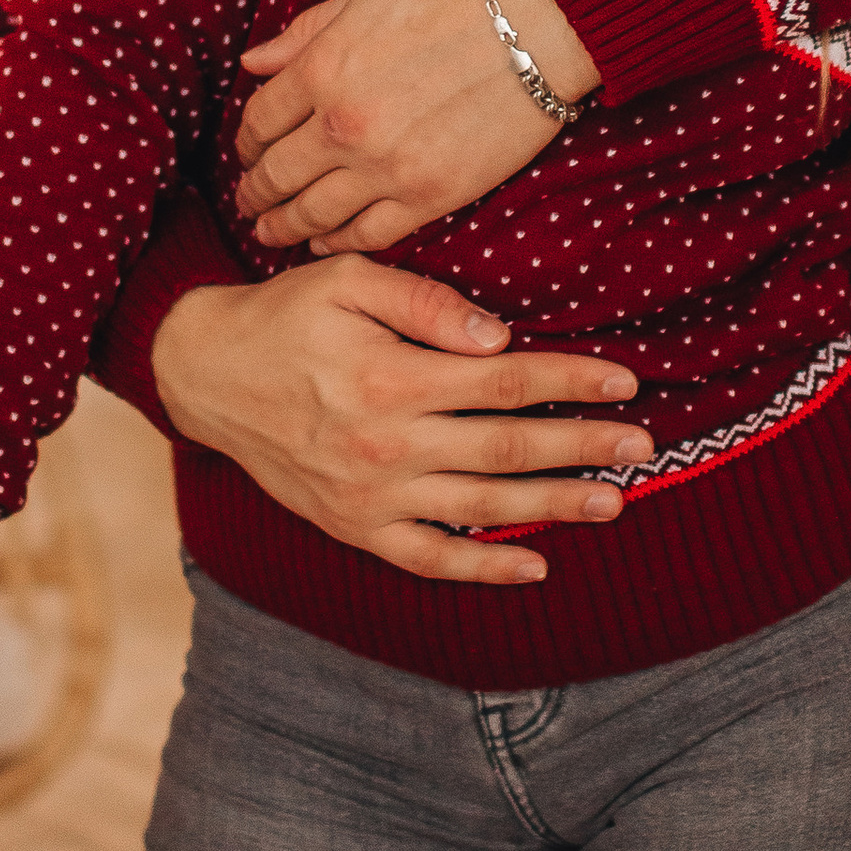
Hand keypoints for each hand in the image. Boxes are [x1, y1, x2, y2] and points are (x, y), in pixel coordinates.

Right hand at [152, 257, 652, 584]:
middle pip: (508, 449)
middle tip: (644, 445)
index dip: (571, 379)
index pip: (505, 381)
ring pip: (481, 509)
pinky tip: (533, 567)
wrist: (206, 374)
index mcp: (390, 376)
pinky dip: (483, 571)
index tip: (626, 380)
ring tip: (614, 503)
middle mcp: (386, 444)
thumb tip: (498, 335)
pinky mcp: (353, 528)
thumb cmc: (285, 315)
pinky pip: (429, 560)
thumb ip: (425, 300)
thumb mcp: (347, 279)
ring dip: (553, 507)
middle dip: (584, 446)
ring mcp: (370, 496)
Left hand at [237, 0, 602, 249]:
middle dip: (255, 193)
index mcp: (321, 70)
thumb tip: (252, 63)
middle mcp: (342, 126)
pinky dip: (338, 242)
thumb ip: (302, 36)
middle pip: (276, 176)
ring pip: (313, 214)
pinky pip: (367, 234)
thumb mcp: (363, 0)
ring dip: (285, 226)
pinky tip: (326, 241)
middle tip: (248, 203)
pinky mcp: (429, 196)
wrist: (536, 25)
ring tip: (272, 232)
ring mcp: (385, 167)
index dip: (245, 144)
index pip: (258, 122)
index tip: (247, 153)